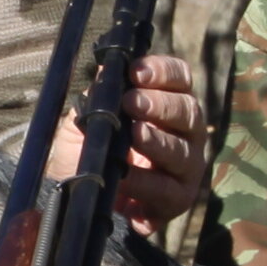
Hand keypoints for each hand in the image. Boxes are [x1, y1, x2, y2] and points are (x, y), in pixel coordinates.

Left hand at [49, 52, 210, 227]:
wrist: (78, 198)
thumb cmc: (90, 151)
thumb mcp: (86, 119)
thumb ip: (99, 96)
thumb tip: (108, 66)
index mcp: (169, 104)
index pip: (179, 78)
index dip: (163, 71)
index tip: (136, 72)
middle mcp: (186, 132)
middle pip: (188, 111)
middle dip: (160, 104)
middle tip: (133, 102)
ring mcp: (187, 167)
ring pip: (181, 151)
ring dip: (157, 141)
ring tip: (134, 134)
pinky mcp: (178, 199)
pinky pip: (166, 190)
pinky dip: (145, 182)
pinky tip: (125, 177)